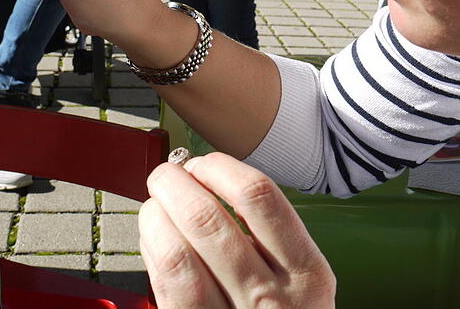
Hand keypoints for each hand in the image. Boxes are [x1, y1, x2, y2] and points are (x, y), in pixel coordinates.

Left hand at [140, 153, 335, 307]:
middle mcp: (273, 299)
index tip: (204, 164)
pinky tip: (153, 237)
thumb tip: (208, 183)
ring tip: (155, 203)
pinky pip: (165, 284)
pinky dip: (151, 248)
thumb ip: (268, 238)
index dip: (219, 168)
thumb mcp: (300, 281)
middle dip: (175, 183)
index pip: (259, 196)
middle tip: (168, 175)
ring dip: (156, 214)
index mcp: (308, 274)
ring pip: (178, 250)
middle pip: (207, 216)